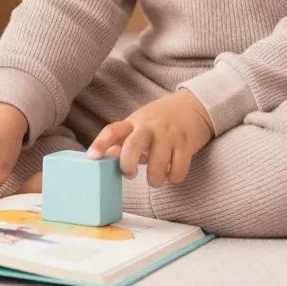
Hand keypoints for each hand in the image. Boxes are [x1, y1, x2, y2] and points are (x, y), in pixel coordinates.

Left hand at [84, 89, 214, 187]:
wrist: (194, 105)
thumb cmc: (161, 119)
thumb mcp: (139, 124)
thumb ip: (123, 141)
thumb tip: (104, 157)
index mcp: (135, 122)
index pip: (113, 130)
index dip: (100, 143)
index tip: (92, 157)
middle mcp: (151, 127)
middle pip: (133, 146)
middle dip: (127, 166)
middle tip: (130, 174)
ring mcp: (169, 135)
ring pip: (157, 166)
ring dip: (154, 180)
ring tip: (155, 177)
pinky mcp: (187, 145)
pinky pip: (178, 171)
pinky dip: (174, 177)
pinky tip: (172, 171)